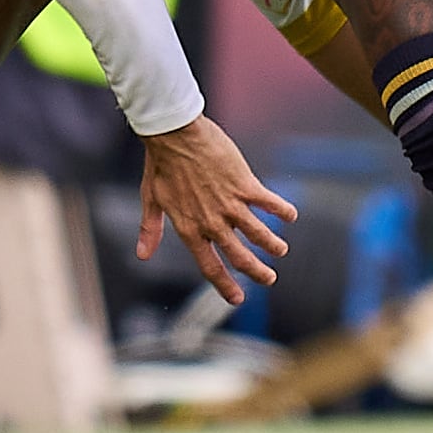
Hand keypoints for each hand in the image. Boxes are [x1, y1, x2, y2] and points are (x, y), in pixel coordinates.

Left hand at [136, 116, 296, 305]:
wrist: (175, 133)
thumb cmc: (161, 164)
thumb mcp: (152, 200)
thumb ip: (151, 229)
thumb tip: (142, 255)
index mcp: (189, 229)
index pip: (210, 266)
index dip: (225, 286)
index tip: (238, 299)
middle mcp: (212, 222)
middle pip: (240, 257)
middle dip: (258, 272)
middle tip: (269, 279)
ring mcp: (230, 204)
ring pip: (259, 234)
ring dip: (272, 245)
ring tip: (281, 250)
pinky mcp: (244, 184)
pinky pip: (269, 203)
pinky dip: (282, 210)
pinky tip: (291, 215)